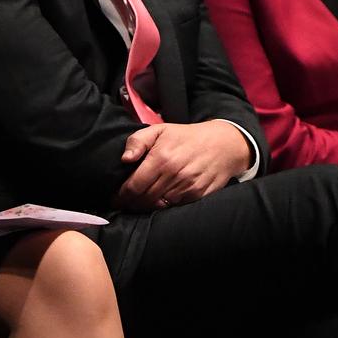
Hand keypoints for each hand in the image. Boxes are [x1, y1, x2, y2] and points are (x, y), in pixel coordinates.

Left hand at [116, 120, 251, 209]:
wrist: (223, 144)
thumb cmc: (186, 137)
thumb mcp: (160, 130)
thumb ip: (137, 141)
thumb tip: (125, 159)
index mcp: (161, 158)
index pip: (134, 186)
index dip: (121, 196)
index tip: (115, 199)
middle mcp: (174, 174)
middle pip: (144, 199)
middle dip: (131, 203)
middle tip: (124, 203)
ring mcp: (187, 187)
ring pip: (158, 206)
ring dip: (145, 206)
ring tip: (138, 203)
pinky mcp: (197, 196)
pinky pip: (174, 207)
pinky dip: (163, 207)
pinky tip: (157, 201)